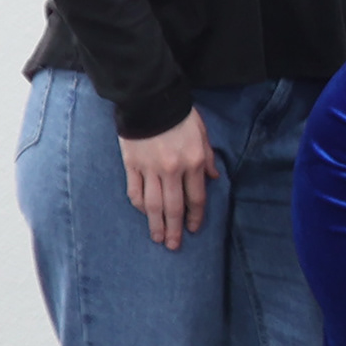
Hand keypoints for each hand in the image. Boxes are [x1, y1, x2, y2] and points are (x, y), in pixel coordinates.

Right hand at [119, 111, 216, 250]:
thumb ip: (209, 158)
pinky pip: (135, 191)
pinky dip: (139, 205)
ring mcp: (150, 169)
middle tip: (174, 245)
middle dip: (175, 229)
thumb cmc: (180, 116)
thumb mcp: (203, 133)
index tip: (195, 229)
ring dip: (156, 224)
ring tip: (158, 238)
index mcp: (194, 162)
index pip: (196, 198)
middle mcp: (173, 169)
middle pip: (174, 207)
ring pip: (153, 204)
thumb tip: (213, 179)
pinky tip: (143, 213)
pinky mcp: (131, 165)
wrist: (151, 100)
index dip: (196, 216)